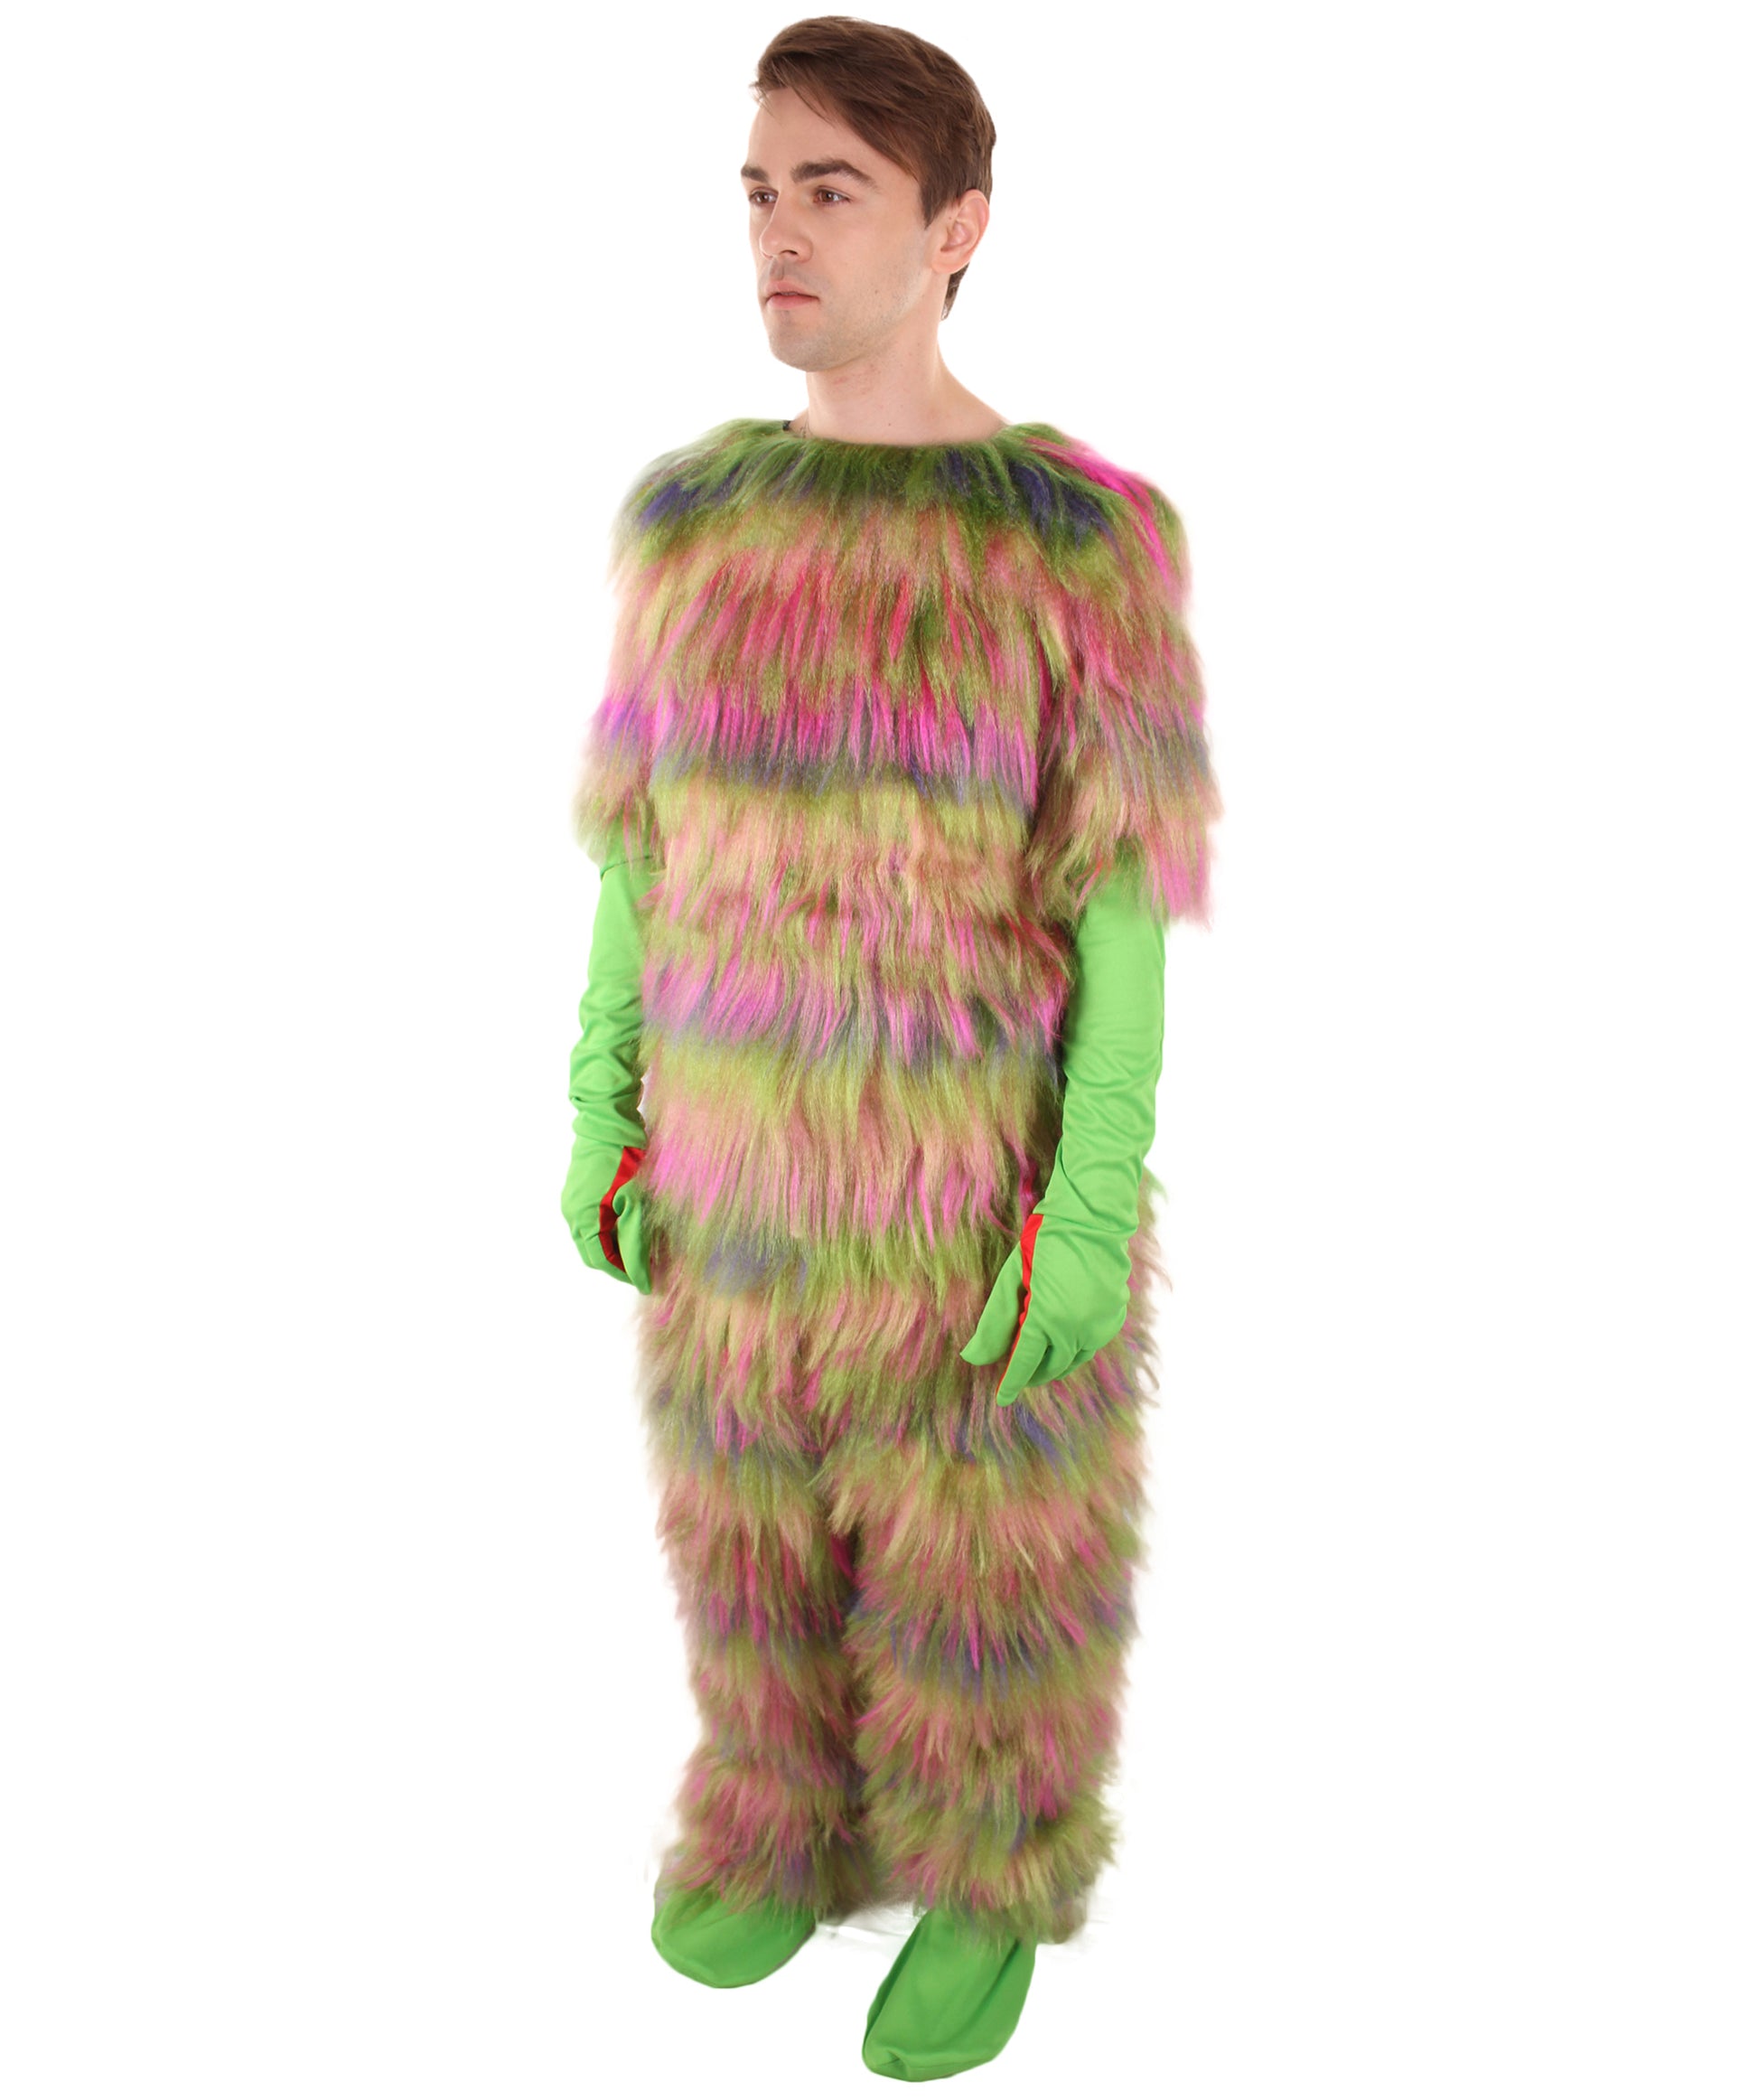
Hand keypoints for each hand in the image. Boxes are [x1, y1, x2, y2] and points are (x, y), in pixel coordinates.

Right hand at [561, 1140, 651, 1294]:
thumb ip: (636, 1244)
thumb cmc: (625, 1159)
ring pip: (592, 1238)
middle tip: (648, 1265)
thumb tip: (643, 1279)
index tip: (649, 1279)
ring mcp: (573, 1201)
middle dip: (619, 1263)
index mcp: (582, 1219)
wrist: (610, 1120)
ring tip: (643, 1247)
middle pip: (593, 1253)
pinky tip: (631, 1225)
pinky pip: (592, 1222)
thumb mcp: (636, 1203)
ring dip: (614, 1247)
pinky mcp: (580, 1191)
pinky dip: (610, 1231)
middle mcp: (571, 1213)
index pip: (601, 1261)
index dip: (625, 1274)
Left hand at [958, 1210, 1131, 1404]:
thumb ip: (994, 1324)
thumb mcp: (1012, 1280)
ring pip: (1073, 1361)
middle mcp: (1077, 1330)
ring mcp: (1100, 1326)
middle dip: (1031, 1374)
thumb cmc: (1044, 1243)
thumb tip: (973, 1358)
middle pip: (1050, 1367)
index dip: (1011, 1383)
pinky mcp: (1115, 1318)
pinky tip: (1064, 1339)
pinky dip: (1075, 1349)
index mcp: (1047, 1320)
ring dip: (1054, 1364)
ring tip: (1038, 1360)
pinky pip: (1092, 1345)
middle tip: (1017, 1372)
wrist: (1092, 1219)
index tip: (1001, 1400)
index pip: (1023, 1364)